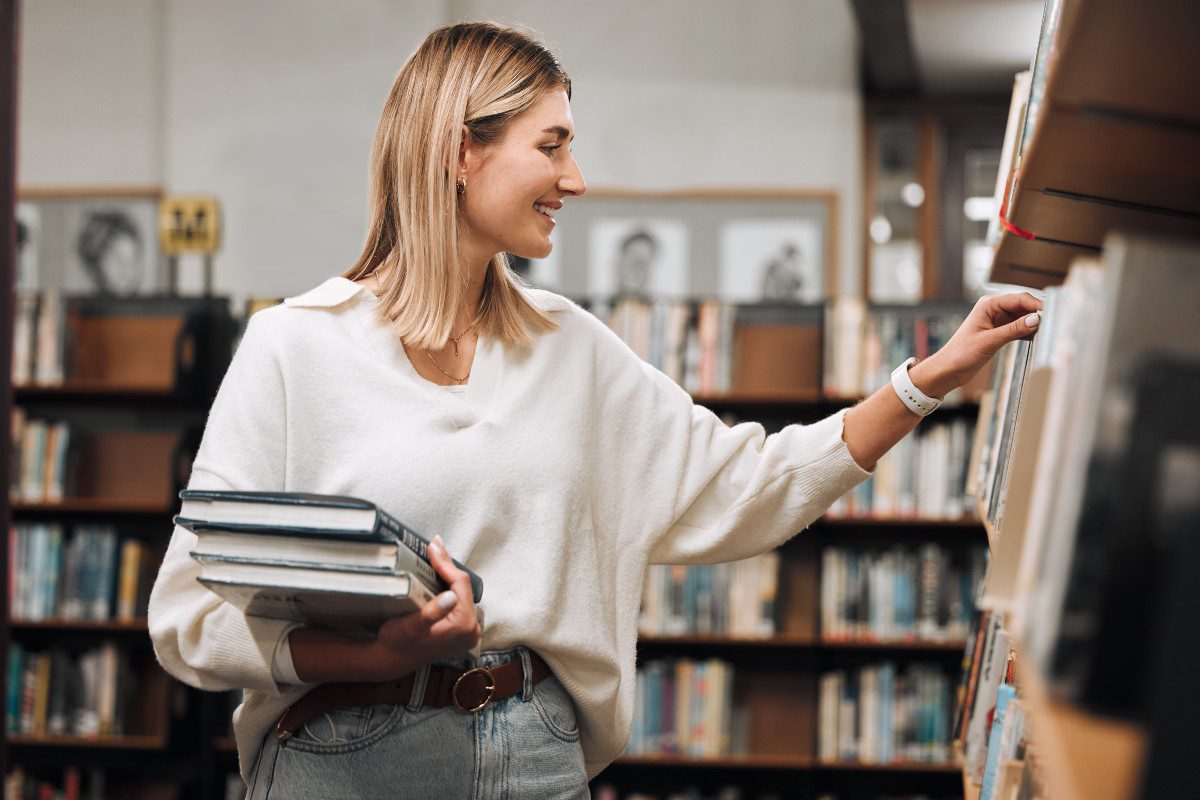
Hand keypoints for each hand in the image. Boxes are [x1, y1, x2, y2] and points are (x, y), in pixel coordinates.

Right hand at [369, 535, 481, 677]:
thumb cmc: (397, 643)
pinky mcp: (462, 632)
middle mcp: (472, 630)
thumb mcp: (411, 627)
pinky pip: (460, 602)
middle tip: (434, 545)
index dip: (446, 562)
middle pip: (463, 587)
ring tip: (436, 557)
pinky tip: (439, 576)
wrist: (392, 660)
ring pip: (462, 593)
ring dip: (448, 576)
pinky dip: (449, 588)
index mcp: (463, 626)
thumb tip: (451, 596)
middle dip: (447, 566)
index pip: (460, 584)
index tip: (433, 546)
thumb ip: (432, 612)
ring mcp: (469, 632)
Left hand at [910, 292, 1043, 397]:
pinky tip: (1038, 338)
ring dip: (1035, 323)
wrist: (948, 370)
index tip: (1052, 314)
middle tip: (1055, 323)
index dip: (1037, 305)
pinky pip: (1019, 328)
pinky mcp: (999, 332)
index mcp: (988, 304)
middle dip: (1038, 313)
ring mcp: (997, 320)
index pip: (1019, 299)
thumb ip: (1013, 330)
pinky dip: (1028, 332)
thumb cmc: (961, 354)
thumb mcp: (989, 341)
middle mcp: (994, 309)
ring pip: (1023, 317)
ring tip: (1049, 331)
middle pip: (1024, 306)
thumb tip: (1036, 319)